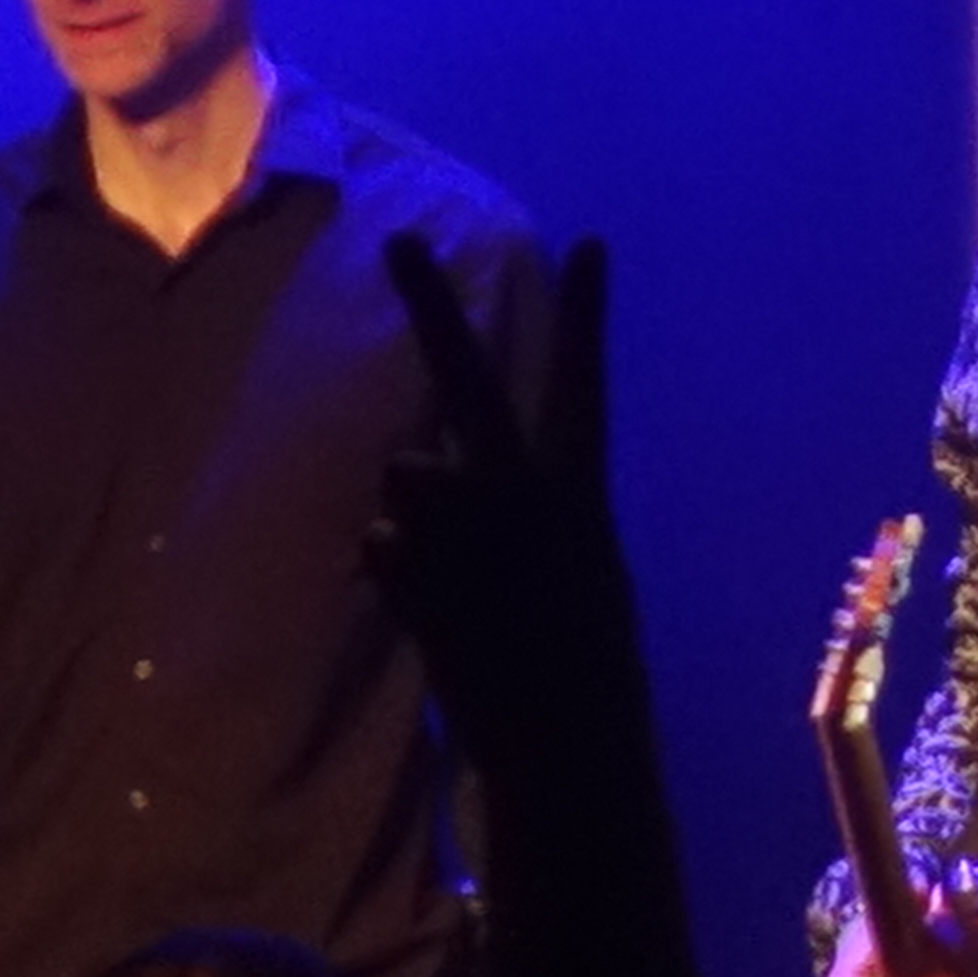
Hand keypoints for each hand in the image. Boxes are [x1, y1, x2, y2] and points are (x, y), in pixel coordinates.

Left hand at [375, 235, 637, 775]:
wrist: (564, 736)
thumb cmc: (589, 655)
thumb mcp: (577, 564)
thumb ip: (507, 510)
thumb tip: (409, 481)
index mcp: (578, 485)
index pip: (583, 379)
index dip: (588, 312)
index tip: (591, 242)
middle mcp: (514, 490)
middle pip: (465, 376)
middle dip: (432, 305)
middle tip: (400, 240)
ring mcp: (457, 529)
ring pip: (406, 476)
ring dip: (420, 507)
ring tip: (461, 569)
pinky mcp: (409, 572)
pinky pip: (386, 546)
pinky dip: (402, 568)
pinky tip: (440, 610)